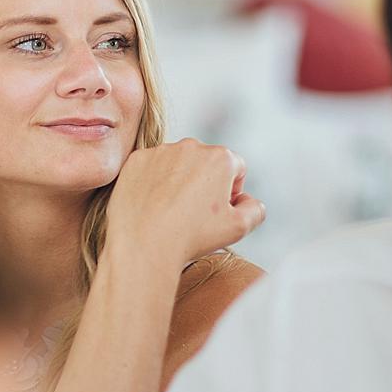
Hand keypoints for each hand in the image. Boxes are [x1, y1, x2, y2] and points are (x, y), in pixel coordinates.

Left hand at [105, 138, 265, 267]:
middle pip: (205, 162)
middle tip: (194, 213)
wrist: (143, 245)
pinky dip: (153, 182)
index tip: (218, 211)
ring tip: (171, 211)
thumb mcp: (239, 228)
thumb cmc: (192, 237)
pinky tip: (153, 205)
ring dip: (179, 180)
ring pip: (177, 163)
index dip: (231, 191)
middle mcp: (191, 146)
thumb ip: (255, 208)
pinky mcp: (136, 160)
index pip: (235, 168)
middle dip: (205, 182)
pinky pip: (151, 167)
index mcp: (220, 157)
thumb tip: (246, 199)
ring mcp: (160, 151)